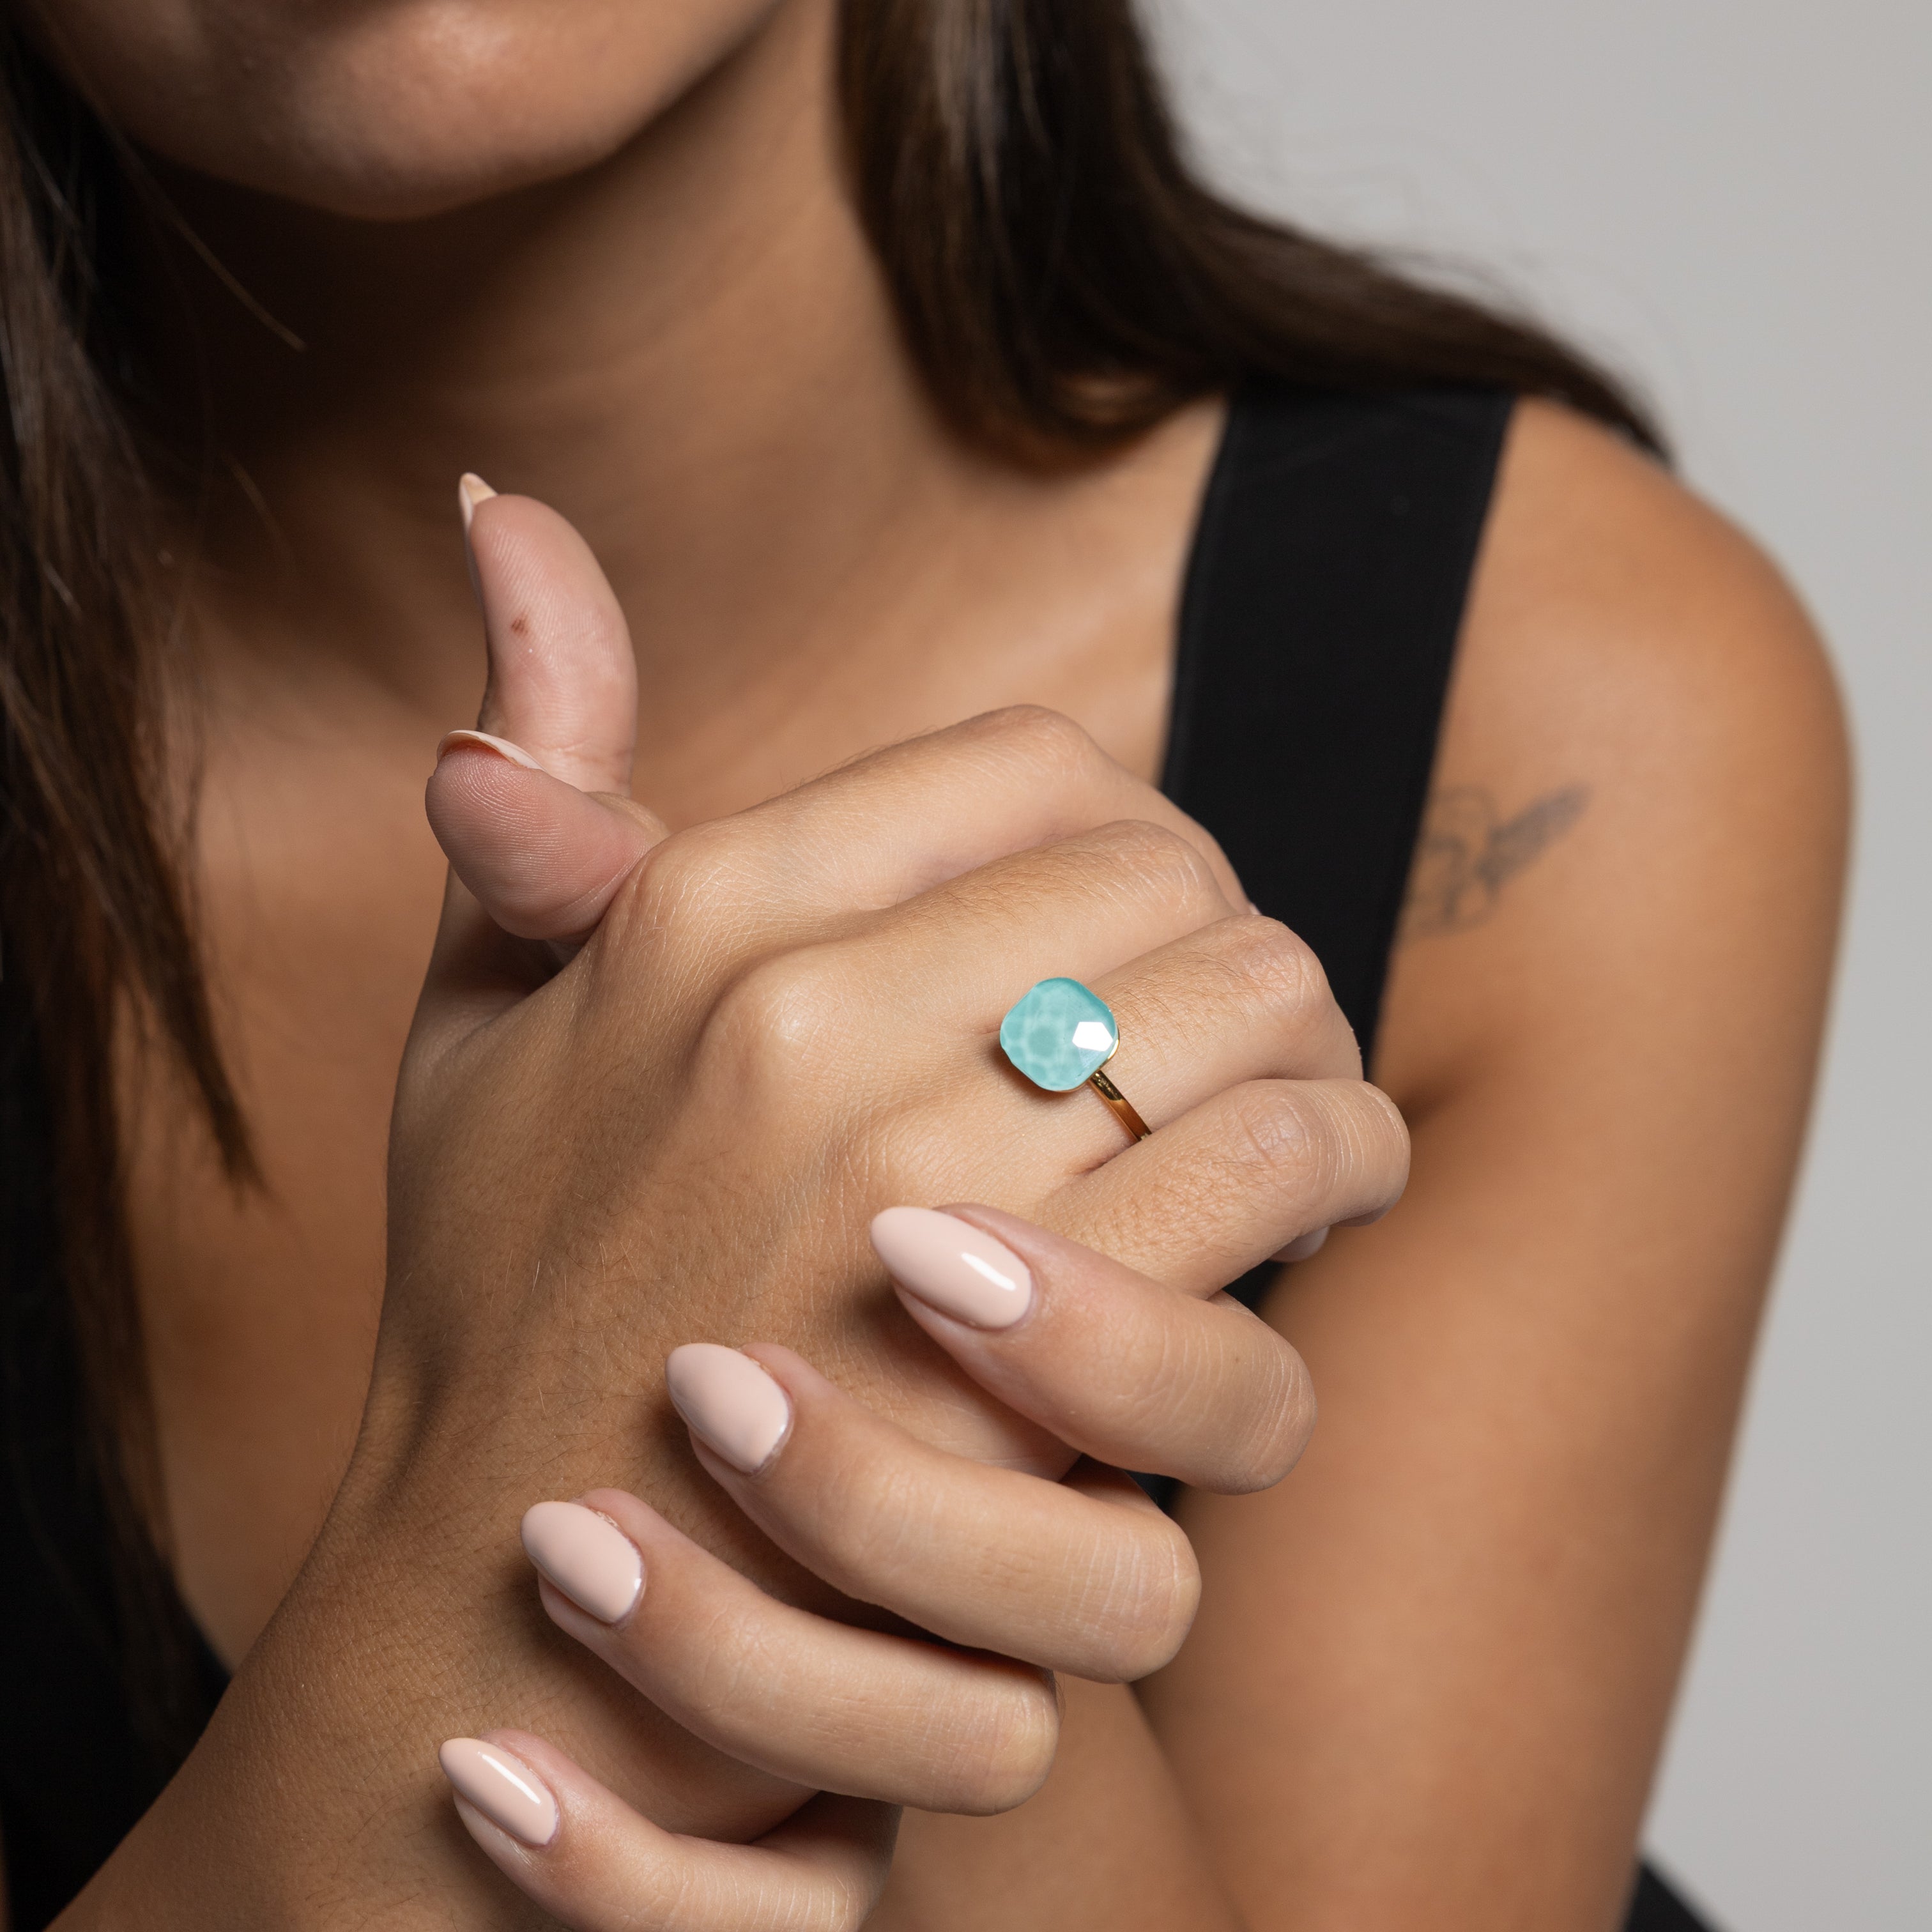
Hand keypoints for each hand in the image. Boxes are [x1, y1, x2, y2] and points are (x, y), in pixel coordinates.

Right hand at [93, 489, 1402, 1927]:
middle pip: (1172, 872)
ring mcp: (912, 1175)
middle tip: (1238, 1020)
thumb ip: (544, 783)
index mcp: (694, 908)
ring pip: (1259, 996)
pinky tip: (1318, 1207)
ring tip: (1302, 1107)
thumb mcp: (480, 1021)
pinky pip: (1283, 1163)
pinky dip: (1338, 1167)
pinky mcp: (1027, 1338)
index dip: (1128, 832)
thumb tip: (508, 505)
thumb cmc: (519, 1295)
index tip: (1136, 915)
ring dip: (1312, 1047)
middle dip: (1229, 940)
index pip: (1036, 766)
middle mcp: (800, 1012)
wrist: (524, 1608)